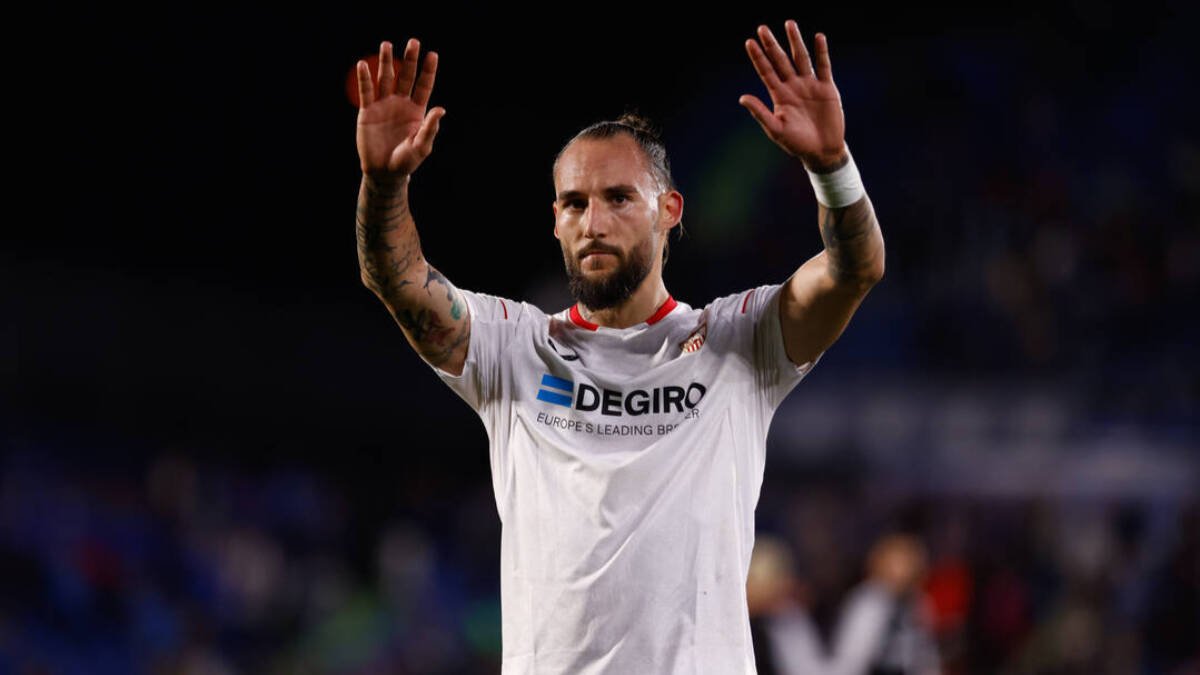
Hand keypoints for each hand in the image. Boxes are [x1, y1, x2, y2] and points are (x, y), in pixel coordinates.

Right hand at [356, 38, 444, 177]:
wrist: (384, 172)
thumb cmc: (406, 161)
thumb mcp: (421, 146)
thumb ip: (430, 128)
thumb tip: (441, 109)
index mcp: (416, 110)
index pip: (423, 86)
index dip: (428, 71)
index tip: (432, 55)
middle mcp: (400, 103)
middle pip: (406, 77)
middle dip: (410, 60)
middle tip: (413, 42)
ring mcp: (383, 105)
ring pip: (385, 79)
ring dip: (386, 62)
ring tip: (387, 44)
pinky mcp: (367, 111)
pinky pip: (366, 92)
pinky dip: (364, 78)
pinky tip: (363, 64)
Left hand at [739, 21, 846, 170]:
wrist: (822, 151)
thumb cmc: (796, 143)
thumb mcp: (776, 129)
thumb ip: (760, 112)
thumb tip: (741, 97)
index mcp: (779, 95)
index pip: (766, 72)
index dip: (758, 57)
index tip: (749, 42)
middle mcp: (793, 86)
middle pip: (781, 60)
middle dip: (772, 45)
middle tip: (762, 28)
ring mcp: (810, 85)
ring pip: (801, 58)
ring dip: (795, 41)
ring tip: (789, 24)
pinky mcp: (827, 88)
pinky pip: (824, 66)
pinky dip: (821, 52)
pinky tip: (818, 37)